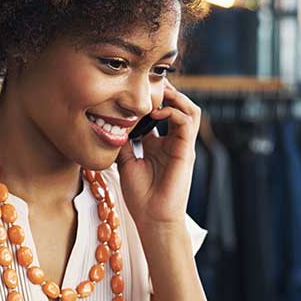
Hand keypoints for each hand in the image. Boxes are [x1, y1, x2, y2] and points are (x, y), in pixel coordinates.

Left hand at [115, 80, 199, 228]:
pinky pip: (187, 121)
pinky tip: (157, 112)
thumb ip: (123, 143)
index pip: (160, 113)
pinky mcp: (187, 151)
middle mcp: (173, 143)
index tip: (133, 89)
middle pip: (177, 106)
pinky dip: (173, 111)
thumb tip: (111, 124)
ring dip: (174, 96)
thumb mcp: (125, 163)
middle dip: (164, 91)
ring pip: (188, 109)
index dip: (150, 99)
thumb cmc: (141, 197)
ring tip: (157, 90)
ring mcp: (182, 146)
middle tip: (147, 81)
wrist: (154, 219)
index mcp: (159, 145)